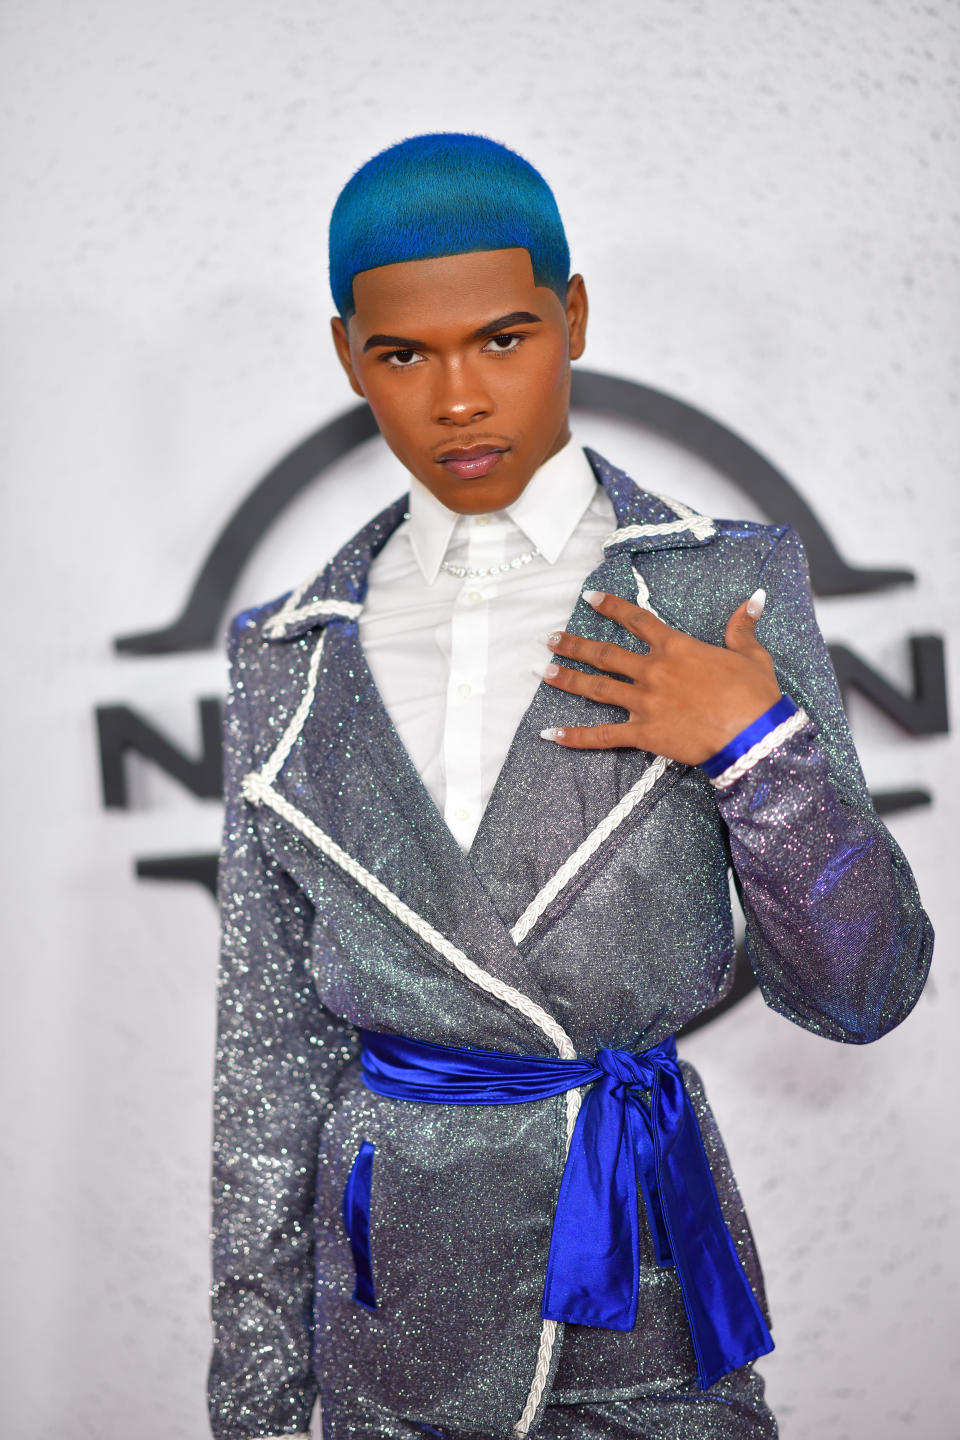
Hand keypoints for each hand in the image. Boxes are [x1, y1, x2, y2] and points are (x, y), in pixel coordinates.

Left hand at [538, 588, 781, 764]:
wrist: (753, 734)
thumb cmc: (754, 695)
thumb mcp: (751, 655)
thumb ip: (742, 628)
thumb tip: (754, 600)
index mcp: (676, 648)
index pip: (637, 620)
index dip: (612, 606)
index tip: (590, 598)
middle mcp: (653, 671)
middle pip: (605, 654)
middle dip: (575, 645)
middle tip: (551, 640)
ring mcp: (645, 702)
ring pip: (597, 688)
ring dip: (569, 679)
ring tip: (545, 672)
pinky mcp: (644, 733)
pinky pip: (603, 736)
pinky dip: (576, 736)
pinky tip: (551, 734)